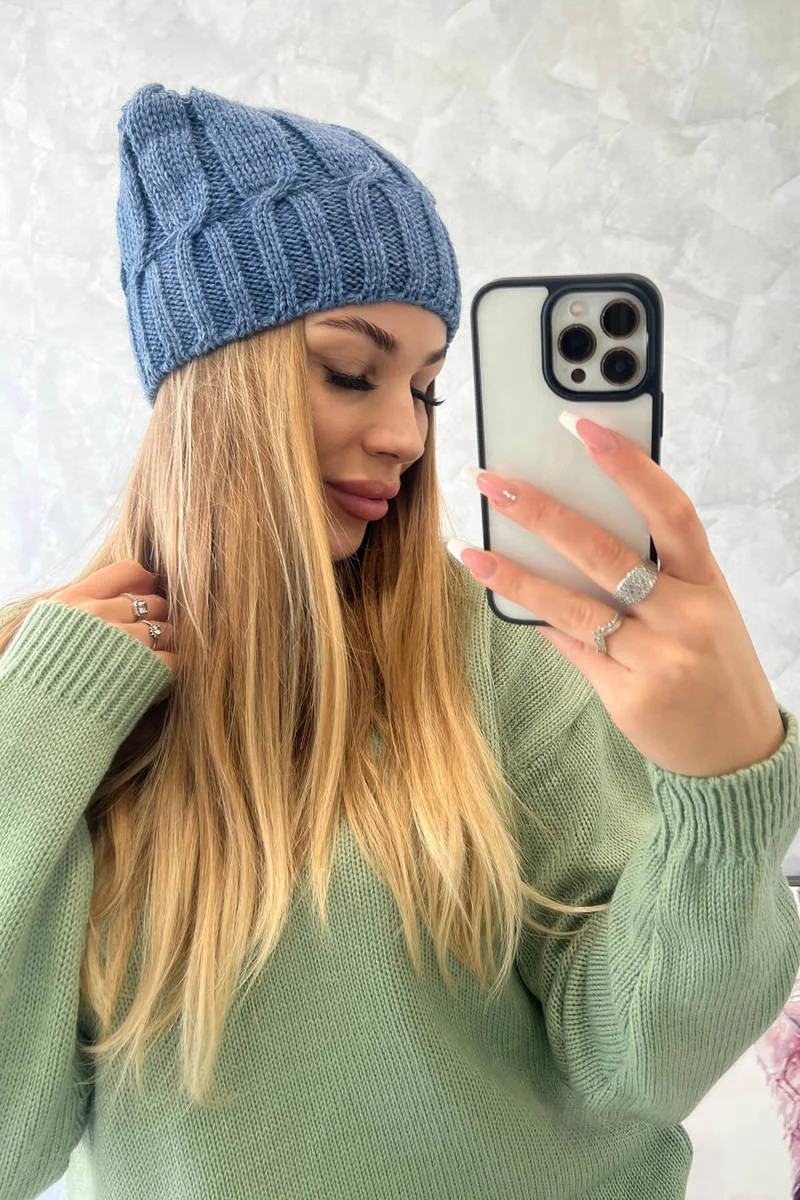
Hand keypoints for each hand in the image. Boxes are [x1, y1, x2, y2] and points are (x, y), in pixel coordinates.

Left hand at [459, 418, 785, 777]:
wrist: (737, 752)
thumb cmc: (713, 666)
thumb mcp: (699, 611)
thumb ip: (650, 576)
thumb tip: (568, 538)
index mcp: (707, 581)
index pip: (670, 510)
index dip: (627, 465)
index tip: (581, 427)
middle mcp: (685, 615)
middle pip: (604, 552)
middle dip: (541, 512)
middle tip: (491, 482)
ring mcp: (657, 658)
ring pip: (571, 605)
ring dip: (513, 572)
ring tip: (468, 547)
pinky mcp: (628, 694)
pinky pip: (571, 647)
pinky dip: (538, 620)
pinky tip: (501, 595)